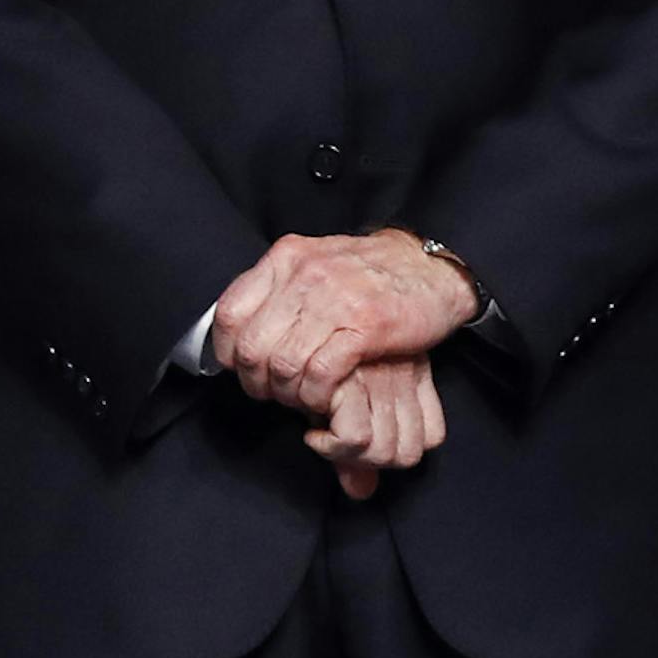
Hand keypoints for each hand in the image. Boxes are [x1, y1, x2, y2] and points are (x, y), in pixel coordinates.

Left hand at [212, 231, 479, 416]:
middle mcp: (305, 274)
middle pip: (252, 346)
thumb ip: (277, 288)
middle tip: (270, 393)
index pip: (229, 312)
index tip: (237, 368)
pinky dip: (315, 395)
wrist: (432, 267)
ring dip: (286, 393)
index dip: (225, 350)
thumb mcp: (315, 263)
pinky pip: (319, 373)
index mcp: (286, 258)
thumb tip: (237, 327)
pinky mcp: (365, 326)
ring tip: (298, 399)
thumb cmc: (370, 272)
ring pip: (282, 364)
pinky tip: (323, 400)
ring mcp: (335, 299)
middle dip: (255, 381)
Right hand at [302, 355, 446, 502]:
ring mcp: (381, 379)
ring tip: (324, 437)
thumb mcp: (342, 399)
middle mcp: (403, 375)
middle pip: (407, 454)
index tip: (362, 442)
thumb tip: (361, 492)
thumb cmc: (311, 356)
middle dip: (368, 462)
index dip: (396, 452)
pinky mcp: (351, 382)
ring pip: (383, 452)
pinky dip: (330, 447)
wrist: (286, 320)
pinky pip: (355, 439)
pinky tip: (313, 435)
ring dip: (348, 456)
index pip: (431, 438)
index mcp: (412, 371)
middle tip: (338, 444)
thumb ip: (357, 447)